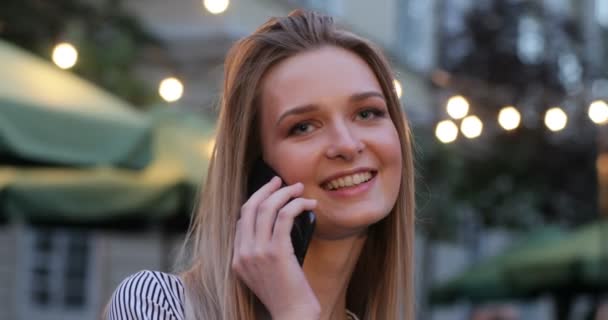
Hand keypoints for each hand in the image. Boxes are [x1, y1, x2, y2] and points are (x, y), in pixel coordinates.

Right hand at [232, 176, 319, 318]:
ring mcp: (257, 252)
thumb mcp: (267, 273)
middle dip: (266, 189)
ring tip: (299, 189)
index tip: (271, 192)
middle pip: (250, 208)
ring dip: (285, 193)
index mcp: (237, 259)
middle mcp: (242, 253)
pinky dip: (297, 205)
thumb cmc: (287, 296)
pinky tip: (308, 204)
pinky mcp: (276, 252)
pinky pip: (284, 216)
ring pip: (267, 208)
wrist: (293, 315)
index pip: (242, 220)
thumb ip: (265, 251)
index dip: (257, 200)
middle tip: (281, 181)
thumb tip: (279, 222)